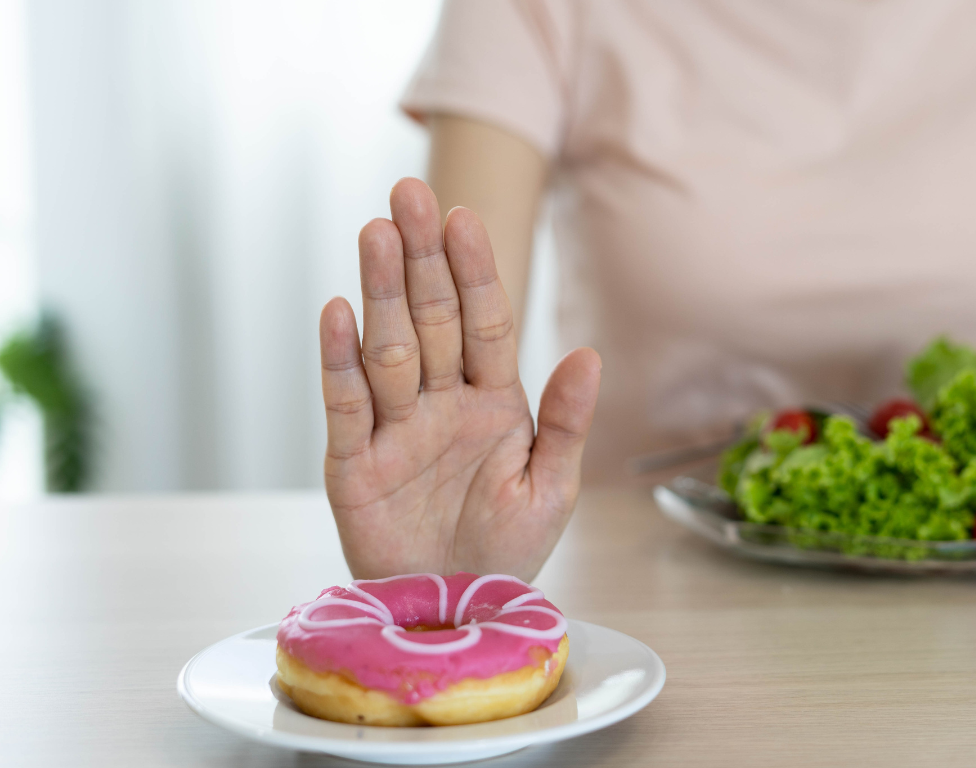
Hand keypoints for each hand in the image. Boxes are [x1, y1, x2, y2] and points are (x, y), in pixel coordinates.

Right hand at [319, 178, 600, 580]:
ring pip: (387, 347)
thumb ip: (567, 421)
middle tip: (408, 194)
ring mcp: (393, 428)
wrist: (458, 612)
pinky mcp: (352, 463)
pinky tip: (338, 311)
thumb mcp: (552, 487)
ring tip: (374, 232)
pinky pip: (345, 404)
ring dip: (380, 291)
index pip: (484, 323)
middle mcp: (440, 402)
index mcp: (493, 400)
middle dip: (420, 258)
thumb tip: (591, 354)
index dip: (476, 272)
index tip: (466, 218)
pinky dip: (339, 361)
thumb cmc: (508, 549)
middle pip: (430, 318)